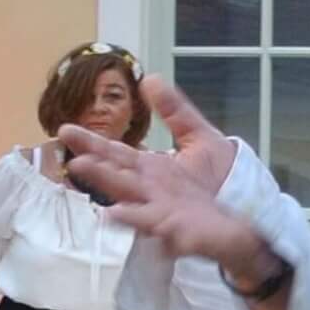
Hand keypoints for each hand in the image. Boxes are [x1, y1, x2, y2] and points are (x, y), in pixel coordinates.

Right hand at [58, 76, 267, 275]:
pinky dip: (137, 220)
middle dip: (93, 165)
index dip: (92, 143)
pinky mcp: (180, 231)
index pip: (116, 154)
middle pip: (117, 175)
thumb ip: (175, 111)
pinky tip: (117, 214)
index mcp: (152, 169)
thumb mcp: (199, 137)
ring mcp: (162, 212)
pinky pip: (157, 227)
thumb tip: (149, 79)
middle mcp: (150, 190)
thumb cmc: (220, 181)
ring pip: (129, 198)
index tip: (65, 130)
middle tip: (69, 155)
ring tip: (84, 171)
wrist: (243, 215)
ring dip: (109, 187)